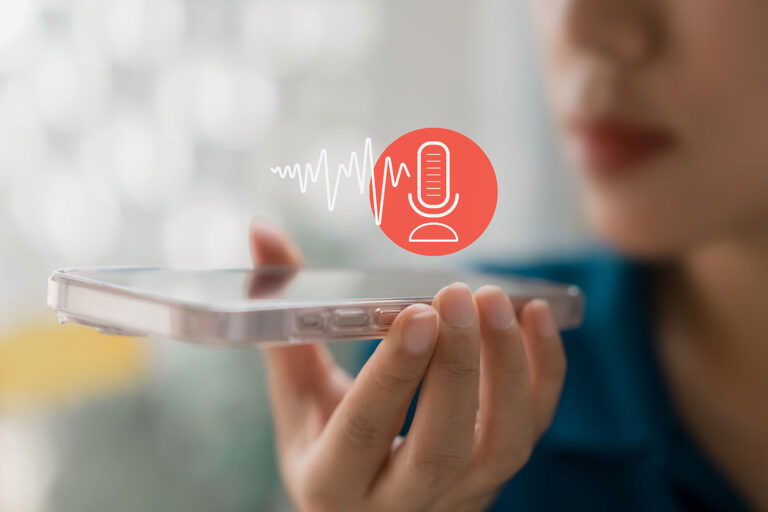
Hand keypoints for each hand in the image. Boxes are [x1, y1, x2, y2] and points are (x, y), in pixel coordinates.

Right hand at [250, 221, 566, 511]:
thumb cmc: (326, 449)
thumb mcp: (298, 400)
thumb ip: (289, 323)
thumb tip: (262, 231)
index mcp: (333, 481)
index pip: (364, 429)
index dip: (394, 372)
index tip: (415, 312)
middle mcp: (400, 503)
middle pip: (440, 446)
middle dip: (456, 367)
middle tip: (459, 295)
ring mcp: (458, 496)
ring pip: (501, 444)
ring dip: (508, 370)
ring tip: (497, 301)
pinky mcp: (496, 477)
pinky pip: (532, 430)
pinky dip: (543, 373)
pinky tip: (535, 316)